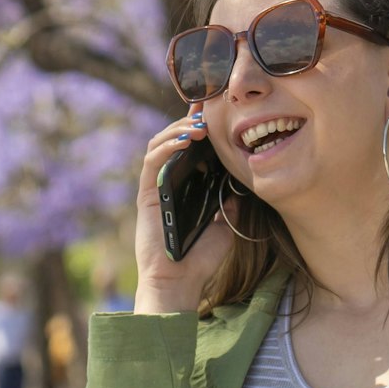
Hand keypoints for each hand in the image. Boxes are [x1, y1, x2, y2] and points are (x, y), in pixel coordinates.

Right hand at [132, 104, 237, 313]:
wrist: (180, 282)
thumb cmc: (202, 258)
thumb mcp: (227, 223)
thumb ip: (231, 200)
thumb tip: (242, 179)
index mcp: (188, 185)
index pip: (194, 147)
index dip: (203, 126)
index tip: (220, 108)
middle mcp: (169, 181)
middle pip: (176, 139)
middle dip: (191, 119)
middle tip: (210, 105)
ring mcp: (155, 186)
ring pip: (161, 144)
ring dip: (179, 129)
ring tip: (200, 123)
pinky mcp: (146, 194)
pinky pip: (152, 161)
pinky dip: (167, 146)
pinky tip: (185, 139)